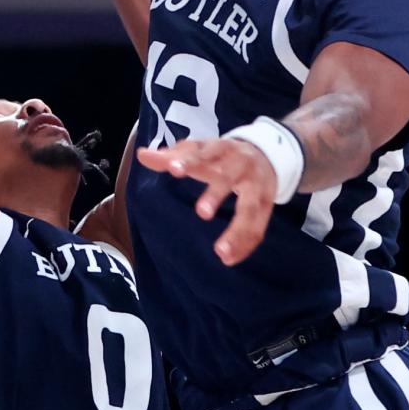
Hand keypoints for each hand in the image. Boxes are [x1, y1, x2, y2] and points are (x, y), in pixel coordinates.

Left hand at [137, 136, 276, 264]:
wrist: (267, 153)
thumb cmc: (221, 155)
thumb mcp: (199, 151)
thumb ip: (172, 156)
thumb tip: (141, 155)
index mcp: (220, 149)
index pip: (202, 153)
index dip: (188, 161)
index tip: (173, 169)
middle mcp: (240, 165)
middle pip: (229, 177)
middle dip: (217, 193)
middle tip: (202, 212)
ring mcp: (256, 185)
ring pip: (250, 209)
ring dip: (237, 231)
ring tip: (221, 253)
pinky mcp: (267, 204)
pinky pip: (258, 227)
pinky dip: (246, 245)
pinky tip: (230, 259)